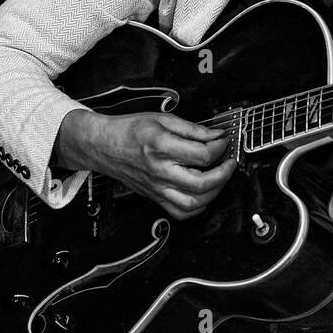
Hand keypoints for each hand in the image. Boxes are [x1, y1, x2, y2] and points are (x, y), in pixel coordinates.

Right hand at [56, 109, 233, 219]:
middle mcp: (160, 171)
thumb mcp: (162, 119)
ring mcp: (157, 188)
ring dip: (214, 192)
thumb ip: (192, 129)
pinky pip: (180, 213)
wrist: (103, 145)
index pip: (202, 154)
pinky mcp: (154, 197)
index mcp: (162, 147)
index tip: (224, 140)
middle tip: (229, 162)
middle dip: (224, 173)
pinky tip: (204, 194)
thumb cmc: (129, 130)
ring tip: (220, 177)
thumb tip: (215, 135)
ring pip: (193, 203)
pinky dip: (198, 207)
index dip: (221, 147)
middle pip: (201, 183)